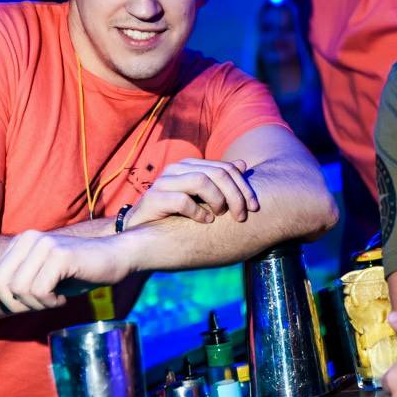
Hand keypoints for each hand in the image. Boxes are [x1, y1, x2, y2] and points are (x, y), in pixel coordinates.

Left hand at [0, 232, 130, 312]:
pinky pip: (39, 290)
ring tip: (55, 299)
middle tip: (43, 304)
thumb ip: (9, 277)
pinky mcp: (59, 255)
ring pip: (20, 289)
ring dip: (38, 304)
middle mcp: (29, 238)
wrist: (116, 258)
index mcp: (21, 241)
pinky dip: (50, 302)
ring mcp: (44, 244)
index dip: (11, 300)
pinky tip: (64, 298)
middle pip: (2, 285)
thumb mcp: (40, 277)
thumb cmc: (79, 271)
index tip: (34, 300)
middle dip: (20, 304)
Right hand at [129, 158, 259, 226]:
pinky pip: (182, 201)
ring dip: (218, 200)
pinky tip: (206, 222)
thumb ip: (220, 181)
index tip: (255, 207)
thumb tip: (243, 164)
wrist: (141, 232)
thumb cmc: (175, 215)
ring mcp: (164, 182)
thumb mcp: (202, 198)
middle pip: (217, 173)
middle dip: (235, 195)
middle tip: (242, 216)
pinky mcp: (153, 199)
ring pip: (201, 181)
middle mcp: (177, 169)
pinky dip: (198, 212)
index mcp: (191, 165)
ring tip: (221, 215)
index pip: (226, 168)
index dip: (244, 187)